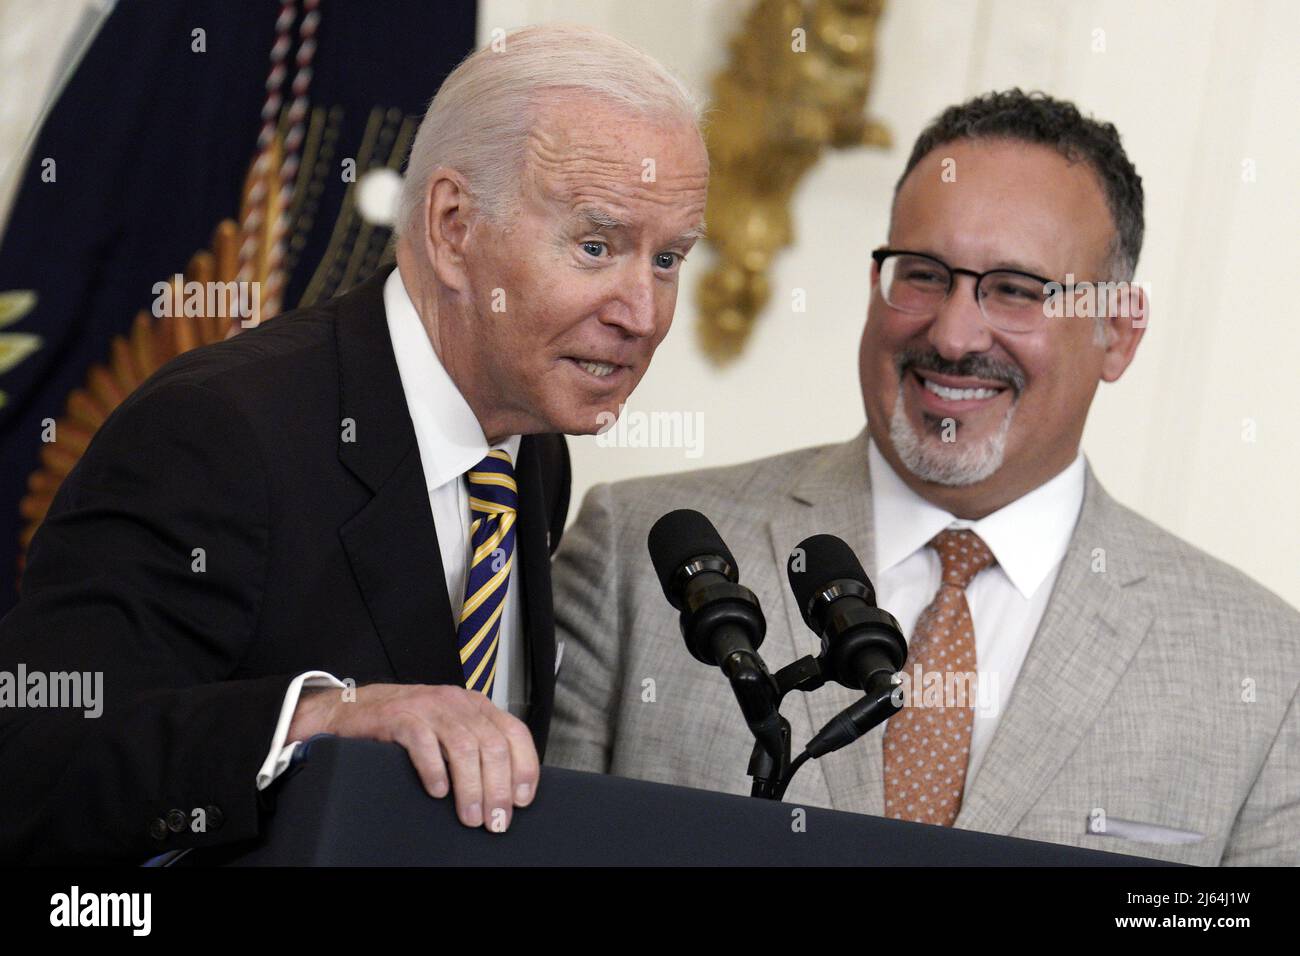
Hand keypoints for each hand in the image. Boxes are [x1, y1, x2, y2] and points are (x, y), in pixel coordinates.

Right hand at [286, 682, 537, 831]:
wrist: (353, 710)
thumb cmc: (406, 726)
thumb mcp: (449, 731)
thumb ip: (476, 748)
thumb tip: (505, 791)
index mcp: (475, 706)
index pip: (514, 732)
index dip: (524, 766)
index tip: (523, 799)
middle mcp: (456, 703)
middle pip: (491, 745)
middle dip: (498, 788)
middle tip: (495, 820)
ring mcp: (428, 707)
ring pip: (463, 746)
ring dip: (471, 787)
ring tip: (470, 816)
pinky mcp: (399, 716)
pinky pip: (423, 742)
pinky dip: (434, 770)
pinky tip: (437, 792)